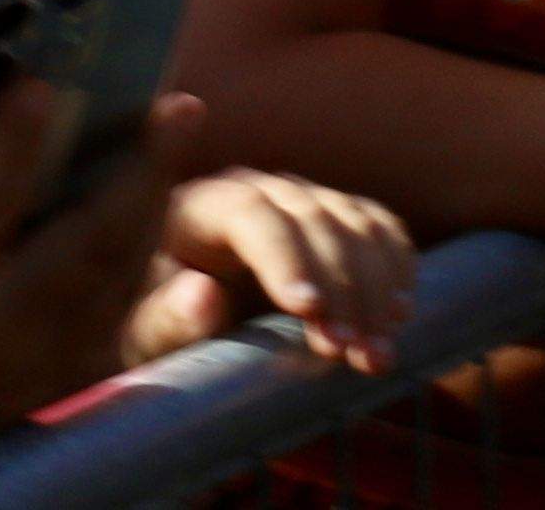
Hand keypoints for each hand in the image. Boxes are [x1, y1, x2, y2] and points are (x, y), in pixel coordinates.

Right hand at [0, 84, 189, 509]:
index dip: (11, 156)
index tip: (38, 84)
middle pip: (87, 252)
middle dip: (137, 174)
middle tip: (177, 103)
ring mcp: (36, 372)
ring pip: (117, 283)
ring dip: (153, 207)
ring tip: (175, 131)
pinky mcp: (52, 389)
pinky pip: (119, 324)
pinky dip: (148, 263)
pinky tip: (160, 208)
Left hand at [124, 170, 417, 371]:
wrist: (189, 321)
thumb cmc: (159, 326)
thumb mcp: (146, 333)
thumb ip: (167, 317)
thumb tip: (202, 294)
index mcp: (200, 206)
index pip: (250, 214)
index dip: (283, 257)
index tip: (307, 308)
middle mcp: (257, 189)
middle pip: (312, 218)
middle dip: (338, 286)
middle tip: (347, 351)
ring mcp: (303, 198)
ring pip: (354, 223)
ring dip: (374, 289)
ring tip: (375, 354)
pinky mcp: (338, 217)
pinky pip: (380, 228)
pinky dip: (396, 268)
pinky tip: (398, 316)